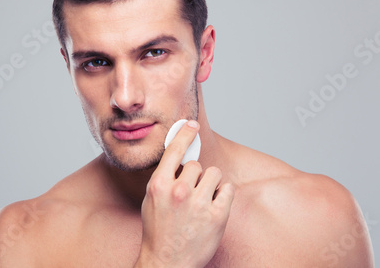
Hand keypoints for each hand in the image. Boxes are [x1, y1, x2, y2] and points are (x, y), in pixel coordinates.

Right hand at [135, 121, 233, 267]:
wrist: (167, 262)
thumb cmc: (158, 231)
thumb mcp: (152, 199)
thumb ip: (164, 177)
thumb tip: (180, 156)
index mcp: (159, 185)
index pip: (174, 150)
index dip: (185, 133)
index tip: (192, 124)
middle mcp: (179, 191)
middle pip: (197, 165)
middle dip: (196, 176)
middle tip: (190, 193)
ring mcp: (198, 204)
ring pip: (214, 174)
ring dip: (210, 184)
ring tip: (202, 200)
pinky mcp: (217, 216)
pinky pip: (227, 188)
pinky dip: (223, 194)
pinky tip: (214, 205)